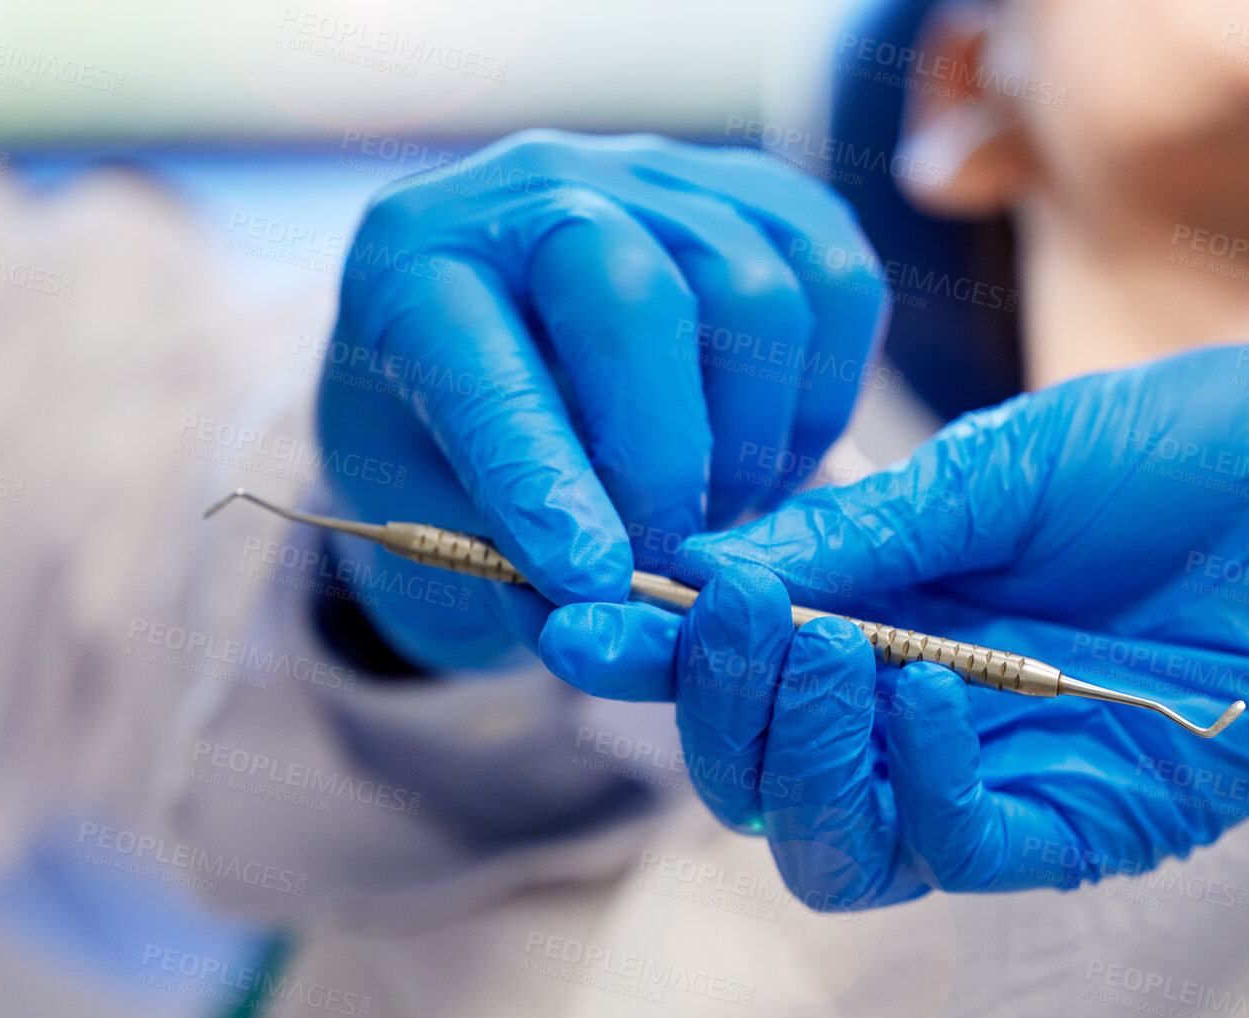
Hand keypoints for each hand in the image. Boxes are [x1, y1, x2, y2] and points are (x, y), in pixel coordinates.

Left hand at [317, 130, 884, 670]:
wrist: (512, 382)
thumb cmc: (453, 464)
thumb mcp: (438, 532)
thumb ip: (511, 573)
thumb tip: (607, 608)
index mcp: (411, 264)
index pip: (482, 361)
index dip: (542, 478)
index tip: (593, 579)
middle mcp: (532, 187)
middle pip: (636, 299)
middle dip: (666, 459)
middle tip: (668, 562)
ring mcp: (657, 177)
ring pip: (756, 298)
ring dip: (753, 442)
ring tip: (714, 517)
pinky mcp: (762, 195)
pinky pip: (837, 285)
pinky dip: (825, 396)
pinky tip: (772, 457)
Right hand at [538, 294, 1248, 907]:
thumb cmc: (1180, 450)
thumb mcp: (994, 467)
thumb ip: (857, 533)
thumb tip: (708, 565)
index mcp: (885, 614)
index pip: (740, 666)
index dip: (653, 652)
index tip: (578, 615)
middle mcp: (916, 708)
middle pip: (759, 775)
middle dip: (713, 705)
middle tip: (716, 616)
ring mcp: (993, 777)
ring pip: (830, 842)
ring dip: (796, 752)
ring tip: (827, 648)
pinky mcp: (1078, 826)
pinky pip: (954, 852)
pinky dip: (917, 783)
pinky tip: (932, 687)